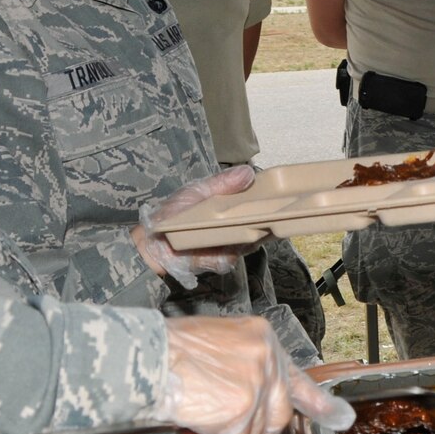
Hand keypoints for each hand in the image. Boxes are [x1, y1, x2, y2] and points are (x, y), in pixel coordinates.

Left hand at [134, 166, 260, 287]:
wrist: (154, 242)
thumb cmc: (175, 214)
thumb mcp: (199, 192)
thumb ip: (223, 183)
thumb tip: (249, 171)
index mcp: (234, 209)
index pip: (260, 205)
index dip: (271, 200)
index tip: (280, 194)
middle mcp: (239, 228)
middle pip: (262, 225)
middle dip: (266, 219)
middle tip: (267, 211)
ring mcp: (233, 246)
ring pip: (251, 242)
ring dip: (246, 235)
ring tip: (236, 224)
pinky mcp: (223, 261)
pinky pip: (232, 256)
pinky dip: (226, 250)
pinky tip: (217, 242)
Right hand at [161, 315, 352, 433]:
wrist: (140, 357)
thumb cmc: (163, 354)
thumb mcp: (213, 348)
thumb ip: (239, 370)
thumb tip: (250, 403)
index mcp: (259, 337)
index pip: (297, 376)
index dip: (318, 402)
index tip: (339, 417)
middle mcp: (267, 355)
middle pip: (278, 415)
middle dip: (247, 430)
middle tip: (212, 424)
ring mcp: (258, 380)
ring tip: (193, 420)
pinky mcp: (244, 407)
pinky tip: (189, 428)